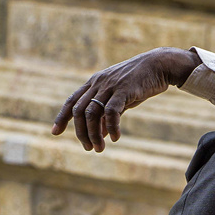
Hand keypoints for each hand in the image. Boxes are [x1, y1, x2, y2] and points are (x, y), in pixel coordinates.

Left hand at [53, 48, 195, 151]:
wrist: (159, 65)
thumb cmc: (139, 82)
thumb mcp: (119, 98)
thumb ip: (106, 113)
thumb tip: (99, 133)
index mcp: (94, 83)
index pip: (72, 101)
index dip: (62, 117)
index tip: (55, 133)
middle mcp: (98, 83)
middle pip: (80, 111)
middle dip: (81, 133)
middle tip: (89, 148)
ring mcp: (110, 86)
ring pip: (93, 113)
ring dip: (94, 134)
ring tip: (99, 148)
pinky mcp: (123, 90)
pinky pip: (111, 112)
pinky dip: (111, 127)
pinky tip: (115, 138)